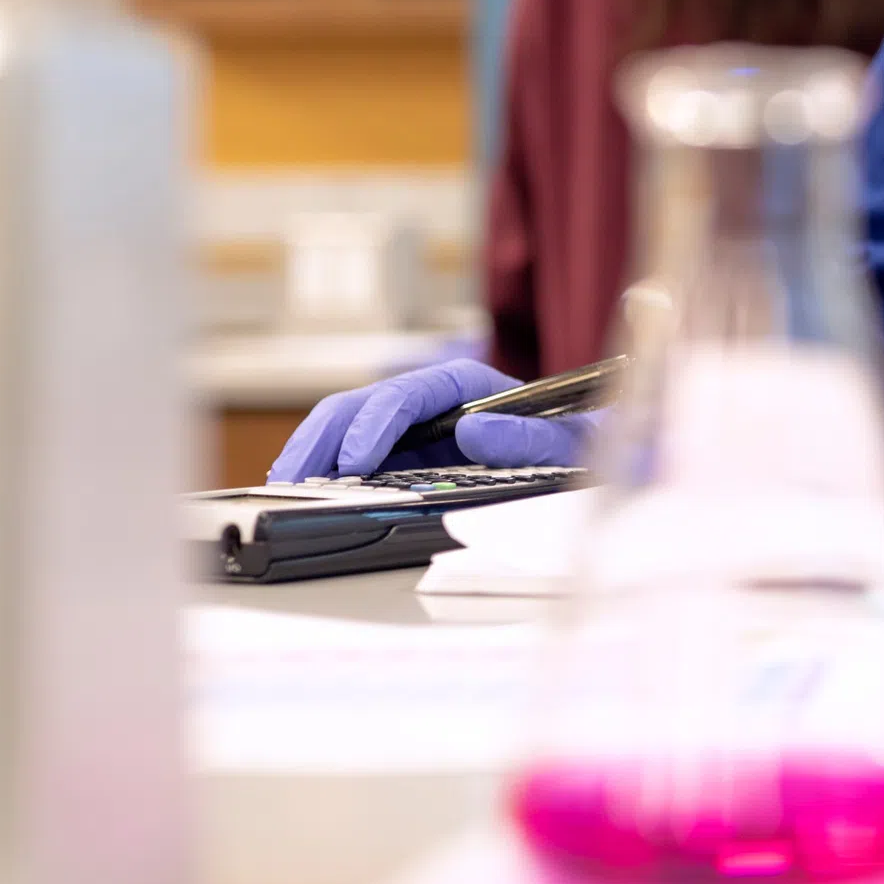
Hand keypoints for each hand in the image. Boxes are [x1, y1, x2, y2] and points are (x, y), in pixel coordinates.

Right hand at [269, 357, 598, 480]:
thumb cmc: (583, 445)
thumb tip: (474, 430)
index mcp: (470, 386)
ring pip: (350, 429)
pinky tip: (307, 496)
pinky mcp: (409, 458)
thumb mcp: (571, 443)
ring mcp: (418, 431)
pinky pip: (358, 458)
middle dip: (325, 439)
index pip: (409, 393)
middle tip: (295, 481)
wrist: (597, 458)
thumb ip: (530, 438)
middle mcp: (436, 403)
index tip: (354, 461)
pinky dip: (327, 472)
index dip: (375, 422)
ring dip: (315, 455)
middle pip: (364, 406)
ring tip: (286, 491)